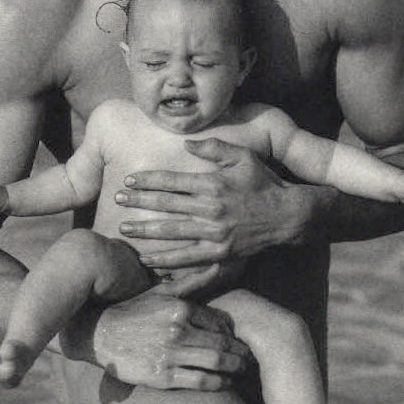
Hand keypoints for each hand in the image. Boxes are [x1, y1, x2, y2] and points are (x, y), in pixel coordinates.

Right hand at [60, 285, 251, 389]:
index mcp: (180, 308)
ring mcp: (171, 354)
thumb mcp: (160, 291)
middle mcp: (178, 330)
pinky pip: (201, 381)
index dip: (233, 333)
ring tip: (241, 371)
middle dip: (241, 353)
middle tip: (250, 358)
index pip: (219, 322)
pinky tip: (225, 384)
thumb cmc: (132, 311)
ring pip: (217, 363)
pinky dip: (219, 384)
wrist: (98, 334)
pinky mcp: (163, 376)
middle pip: (223, 344)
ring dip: (235, 369)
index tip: (239, 341)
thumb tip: (218, 266)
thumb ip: (191, 281)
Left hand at [114, 138, 302, 269]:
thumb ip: (214, 148)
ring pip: (171, 232)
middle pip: (165, 205)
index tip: (129, 181)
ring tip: (124, 228)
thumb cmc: (264, 183)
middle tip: (116, 199)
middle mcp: (211, 208)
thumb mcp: (243, 157)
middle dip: (138, 202)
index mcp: (213, 184)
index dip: (147, 181)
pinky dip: (165, 259)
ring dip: (145, 230)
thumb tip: (186, 143)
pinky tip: (148, 259)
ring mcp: (214, 232)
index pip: (171, 181)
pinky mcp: (219, 252)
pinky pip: (187, 258)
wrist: (288, 215)